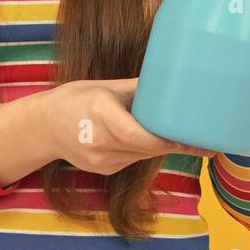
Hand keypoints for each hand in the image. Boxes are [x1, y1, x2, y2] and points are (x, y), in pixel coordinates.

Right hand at [42, 78, 217, 173]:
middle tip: (205, 141)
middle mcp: (100, 141)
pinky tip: (146, 138)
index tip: (196, 139)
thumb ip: (138, 88)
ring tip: (182, 136)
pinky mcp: (104, 170)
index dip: (170, 140)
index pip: (141, 136)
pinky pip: (133, 159)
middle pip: (147, 148)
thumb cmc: (76, 99)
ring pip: (143, 155)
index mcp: (101, 113)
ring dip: (160, 146)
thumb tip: (173, 80)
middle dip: (174, 143)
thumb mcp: (105, 87)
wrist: (44, 127)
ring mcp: (100, 160)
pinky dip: (143, 150)